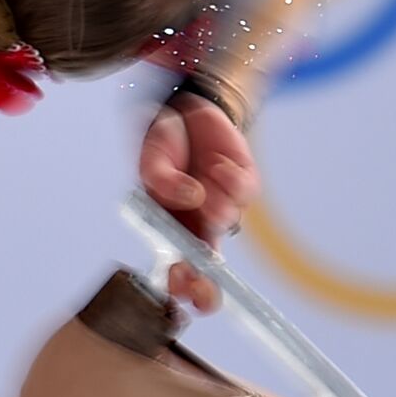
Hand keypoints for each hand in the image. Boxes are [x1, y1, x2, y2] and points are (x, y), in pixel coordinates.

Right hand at [139, 93, 259, 311]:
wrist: (186, 109)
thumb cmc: (163, 143)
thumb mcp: (151, 161)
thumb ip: (162, 181)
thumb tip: (193, 197)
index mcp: (171, 225)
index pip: (177, 265)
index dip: (180, 284)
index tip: (178, 286)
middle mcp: (199, 223)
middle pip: (209, 268)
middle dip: (208, 283)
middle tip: (205, 286)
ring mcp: (223, 205)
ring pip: (227, 220)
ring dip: (217, 206)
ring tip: (205, 180)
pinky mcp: (244, 183)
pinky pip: (244, 191)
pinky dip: (231, 178)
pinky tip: (218, 164)